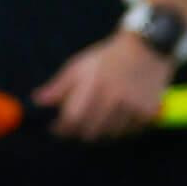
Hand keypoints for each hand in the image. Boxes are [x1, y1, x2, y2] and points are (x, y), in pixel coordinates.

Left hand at [33, 29, 173, 140]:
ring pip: (110, 135)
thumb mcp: (78, 66)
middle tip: (75, 127)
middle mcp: (114, 98)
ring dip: (101, 131)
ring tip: (98, 117)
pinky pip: (130, 133)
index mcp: (93, 85)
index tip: (55, 129)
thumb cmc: (106, 59)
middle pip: (91, 131)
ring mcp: (133, 108)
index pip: (73, 118)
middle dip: (79, 132)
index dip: (62, 128)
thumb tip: (37, 102)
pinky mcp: (149, 114)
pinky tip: (118, 116)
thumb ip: (58, 87)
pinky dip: (121, 129)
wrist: (145, 51)